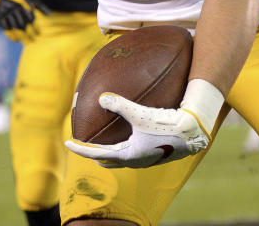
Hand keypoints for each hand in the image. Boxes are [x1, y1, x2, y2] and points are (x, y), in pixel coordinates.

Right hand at [0, 0, 46, 41]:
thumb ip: (41, 7)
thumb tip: (50, 15)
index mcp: (23, 2)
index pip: (30, 16)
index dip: (35, 25)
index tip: (39, 32)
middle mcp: (14, 6)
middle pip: (22, 23)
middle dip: (28, 32)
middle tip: (33, 39)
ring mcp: (6, 11)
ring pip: (14, 26)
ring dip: (20, 34)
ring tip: (26, 40)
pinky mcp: (0, 16)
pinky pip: (5, 27)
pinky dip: (10, 34)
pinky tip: (16, 39)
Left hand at [66, 93, 210, 167]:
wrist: (192, 132)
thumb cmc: (165, 124)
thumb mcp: (140, 113)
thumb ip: (119, 104)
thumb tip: (101, 97)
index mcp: (127, 155)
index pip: (96, 154)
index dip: (80, 149)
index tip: (67, 143)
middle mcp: (136, 161)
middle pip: (109, 161)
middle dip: (95, 154)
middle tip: (85, 146)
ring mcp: (147, 159)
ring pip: (122, 159)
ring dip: (111, 152)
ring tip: (105, 142)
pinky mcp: (156, 153)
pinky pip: (135, 152)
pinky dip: (125, 146)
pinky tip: (131, 134)